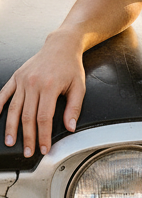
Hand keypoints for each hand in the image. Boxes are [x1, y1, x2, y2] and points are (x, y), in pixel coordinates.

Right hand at [0, 40, 85, 157]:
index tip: (43, 148)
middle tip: (28, 151)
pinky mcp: (16, 77)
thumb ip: (74, 107)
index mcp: (50, 86)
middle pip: (27, 116)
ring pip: (14, 108)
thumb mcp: (79, 86)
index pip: (44, 118)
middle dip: (27, 137)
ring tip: (11, 142)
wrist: (61, 46)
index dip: (43, 136)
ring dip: (11, 127)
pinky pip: (4, 93)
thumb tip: (70, 127)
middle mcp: (34, 83)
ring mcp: (23, 80)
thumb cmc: (71, 66)